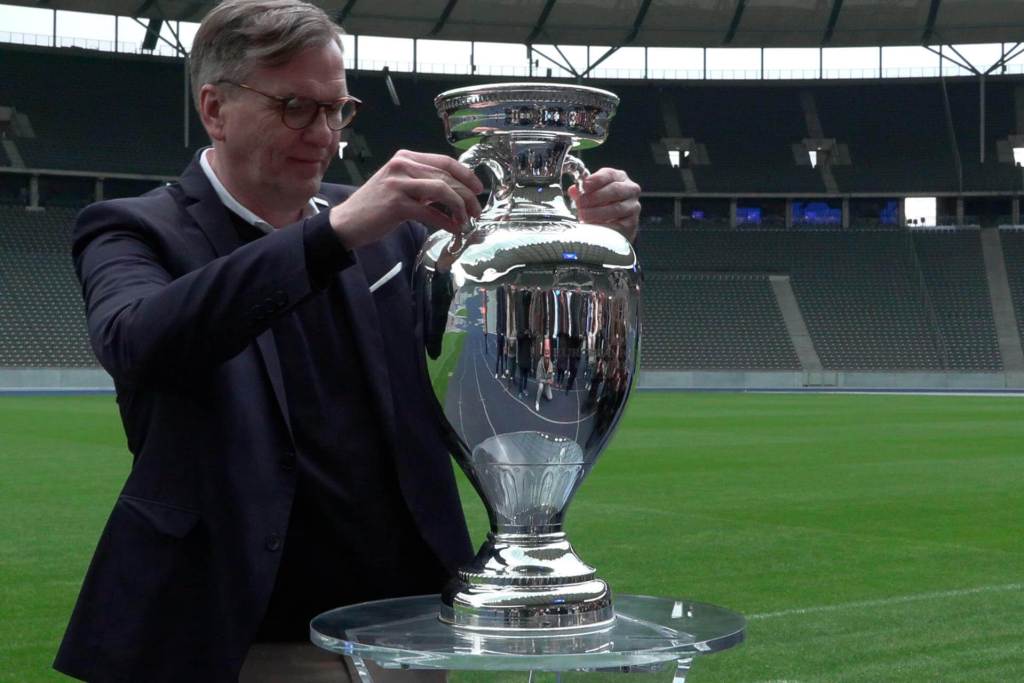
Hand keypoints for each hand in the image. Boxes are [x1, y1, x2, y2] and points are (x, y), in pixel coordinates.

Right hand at [329, 149, 483, 249]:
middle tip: (476, 211)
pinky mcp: (396, 204)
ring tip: (466, 220)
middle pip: (447, 176)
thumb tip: (455, 192)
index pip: (445, 161)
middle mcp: (402, 165)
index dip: (467, 175)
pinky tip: (453, 229)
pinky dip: (446, 222)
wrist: (348, 222)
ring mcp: (398, 183)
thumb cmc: (377, 206)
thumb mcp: (402, 186)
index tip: (479, 189)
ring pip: (442, 190)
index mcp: (406, 157)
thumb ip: (425, 184)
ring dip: (460, 207)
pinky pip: (430, 212)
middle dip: (467, 195)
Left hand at [568, 168, 640, 242]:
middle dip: (595, 197)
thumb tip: (573, 190)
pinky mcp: (632, 224)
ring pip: (616, 208)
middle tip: (580, 203)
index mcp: (619, 177)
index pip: (609, 174)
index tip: (584, 186)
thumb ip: (583, 191)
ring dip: (597, 212)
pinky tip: (592, 226)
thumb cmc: (602, 204)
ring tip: (583, 215)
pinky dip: (604, 225)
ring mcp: (633, 207)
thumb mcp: (592, 193)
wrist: (615, 224)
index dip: (595, 180)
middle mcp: (630, 190)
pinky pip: (618, 225)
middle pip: (615, 190)